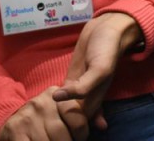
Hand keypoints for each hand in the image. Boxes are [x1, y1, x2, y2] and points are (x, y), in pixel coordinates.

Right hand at [0, 87, 88, 140]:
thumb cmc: (41, 120)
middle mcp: (41, 104)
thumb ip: (80, 117)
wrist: (9, 121)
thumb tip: (102, 126)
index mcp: (55, 96)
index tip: (79, 139)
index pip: (76, 118)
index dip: (81, 134)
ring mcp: (27, 117)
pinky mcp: (15, 131)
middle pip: (62, 135)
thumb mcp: (59, 112)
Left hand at [53, 12, 143, 128]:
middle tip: (50, 118)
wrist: (106, 28)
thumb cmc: (107, 49)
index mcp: (95, 100)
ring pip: (64, 108)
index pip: (79, 123)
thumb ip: (83, 87)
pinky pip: (61, 95)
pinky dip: (55, 99)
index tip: (60, 121)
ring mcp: (77, 88)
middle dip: (61, 122)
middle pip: (71, 118)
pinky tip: (50, 100)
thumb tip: (57, 98)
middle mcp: (86, 97)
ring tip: (46, 114)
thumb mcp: (100, 69)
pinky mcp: (70, 79)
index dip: (69, 125)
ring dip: (56, 113)